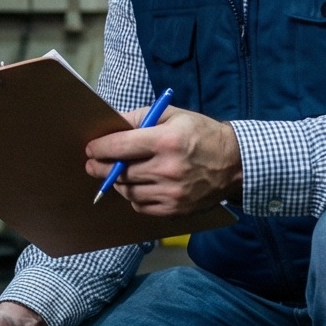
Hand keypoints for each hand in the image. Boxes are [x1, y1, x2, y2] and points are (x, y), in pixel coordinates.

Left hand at [84, 107, 239, 216]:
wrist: (234, 164)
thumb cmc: (202, 134)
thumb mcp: (173, 116)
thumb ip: (140, 118)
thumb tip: (111, 126)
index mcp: (166, 141)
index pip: (120, 146)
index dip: (100, 148)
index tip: (91, 149)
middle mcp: (167, 169)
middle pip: (120, 172)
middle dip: (100, 167)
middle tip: (92, 164)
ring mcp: (172, 193)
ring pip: (128, 192)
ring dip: (117, 183)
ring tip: (116, 174)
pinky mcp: (175, 210)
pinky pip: (142, 207)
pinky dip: (134, 197)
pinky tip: (136, 187)